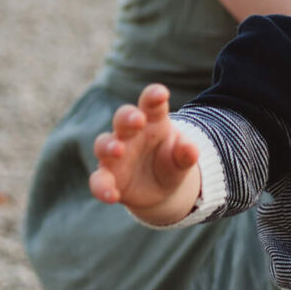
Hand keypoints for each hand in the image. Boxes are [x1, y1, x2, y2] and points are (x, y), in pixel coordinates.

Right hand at [90, 84, 203, 225]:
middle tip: (138, 120)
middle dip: (128, 117)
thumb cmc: (170, 162)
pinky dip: (102, 187)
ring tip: (118, 150)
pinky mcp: (107, 177)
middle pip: (122, 118)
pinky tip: (111, 196)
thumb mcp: (182, 159)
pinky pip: (98, 180)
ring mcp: (115, 155)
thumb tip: (192, 149)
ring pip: (103, 144)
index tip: (161, 94)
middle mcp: (129, 134)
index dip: (153, 96)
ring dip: (109, 146)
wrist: (160, 188)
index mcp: (152, 121)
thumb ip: (185, 153)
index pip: (150, 103)